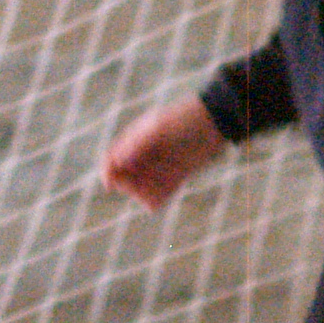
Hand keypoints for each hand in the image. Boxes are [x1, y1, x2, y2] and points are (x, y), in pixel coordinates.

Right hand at [99, 98, 226, 209]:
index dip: (108, 173)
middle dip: (129, 184)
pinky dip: (155, 201)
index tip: (111, 184)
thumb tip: (117, 161)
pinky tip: (164, 195)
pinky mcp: (173, 180)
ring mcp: (157, 170)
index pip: (111, 161)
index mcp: (132, 142)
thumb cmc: (184, 120)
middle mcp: (142, 158)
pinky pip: (157, 199)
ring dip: (143, 193)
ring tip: (160, 184)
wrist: (215, 122)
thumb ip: (136, 145)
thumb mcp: (158, 130)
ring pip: (139, 192)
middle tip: (145, 178)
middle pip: (123, 180)